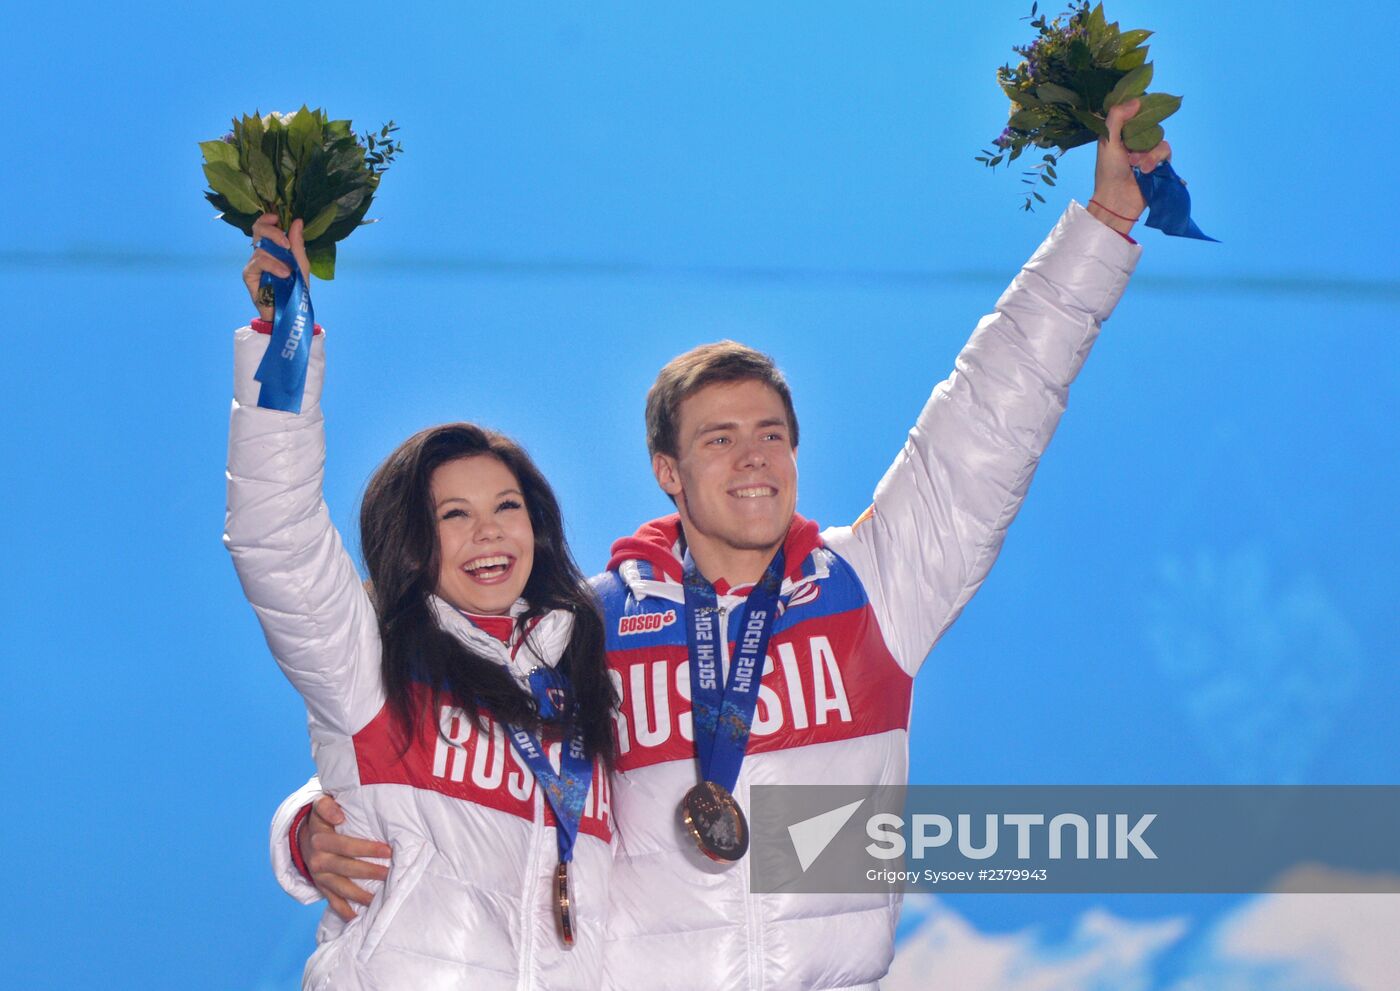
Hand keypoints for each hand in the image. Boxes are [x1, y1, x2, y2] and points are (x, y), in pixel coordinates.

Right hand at [242, 214, 309, 321]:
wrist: (290, 311)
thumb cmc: (295, 288)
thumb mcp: (301, 264)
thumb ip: (297, 244)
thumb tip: (297, 220)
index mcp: (273, 247)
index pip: (264, 226)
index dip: (267, 218)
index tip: (278, 218)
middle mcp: (261, 252)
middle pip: (257, 229)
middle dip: (272, 232)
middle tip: (285, 243)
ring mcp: (253, 263)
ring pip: (261, 248)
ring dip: (278, 257)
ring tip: (289, 270)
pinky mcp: (248, 274)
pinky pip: (258, 262)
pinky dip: (272, 266)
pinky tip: (283, 274)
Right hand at [298, 794, 392, 920]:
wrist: (303, 837)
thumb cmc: (322, 819)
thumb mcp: (320, 805)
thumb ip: (327, 806)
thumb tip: (339, 815)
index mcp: (320, 839)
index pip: (345, 845)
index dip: (366, 849)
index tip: (388, 851)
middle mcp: (317, 860)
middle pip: (346, 868)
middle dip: (369, 872)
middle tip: (390, 874)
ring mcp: (318, 876)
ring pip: (341, 888)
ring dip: (360, 895)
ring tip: (379, 899)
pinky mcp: (320, 886)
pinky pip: (332, 900)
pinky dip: (343, 910)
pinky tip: (356, 917)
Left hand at [1088, 99, 1171, 235]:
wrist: (1117, 201)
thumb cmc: (1108, 172)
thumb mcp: (1108, 142)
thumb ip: (1117, 119)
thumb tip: (1136, 101)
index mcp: (1119, 134)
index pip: (1133, 113)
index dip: (1137, 109)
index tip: (1139, 105)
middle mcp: (1134, 141)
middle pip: (1150, 124)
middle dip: (1143, 136)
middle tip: (1131, 150)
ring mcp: (1147, 152)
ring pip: (1159, 138)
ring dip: (1149, 152)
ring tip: (1137, 165)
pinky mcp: (1158, 164)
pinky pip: (1166, 152)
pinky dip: (1156, 160)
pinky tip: (1146, 170)